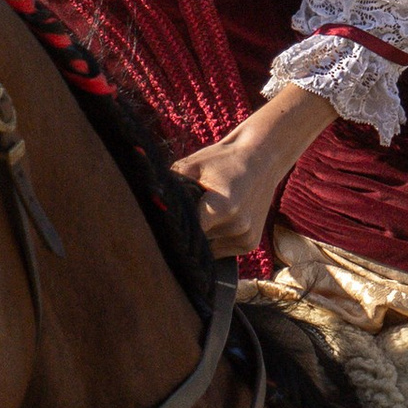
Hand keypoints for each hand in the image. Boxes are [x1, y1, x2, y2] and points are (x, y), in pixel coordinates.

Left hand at [173, 88, 336, 256]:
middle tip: (184, 214)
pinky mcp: (250, 243)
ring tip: (207, 211)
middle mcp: (238, 226)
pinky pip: (221, 250)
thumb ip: (170, 185)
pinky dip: (215, 239)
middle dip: (187, 231)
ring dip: (202, 235)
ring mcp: (246, 236)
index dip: (172, 232)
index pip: (188, 232)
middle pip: (197, 240)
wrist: (262, 157)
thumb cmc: (223, 159)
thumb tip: (146, 201)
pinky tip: (219, 219)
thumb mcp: (192, 166)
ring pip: (208, 247)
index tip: (160, 230)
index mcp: (222, 206)